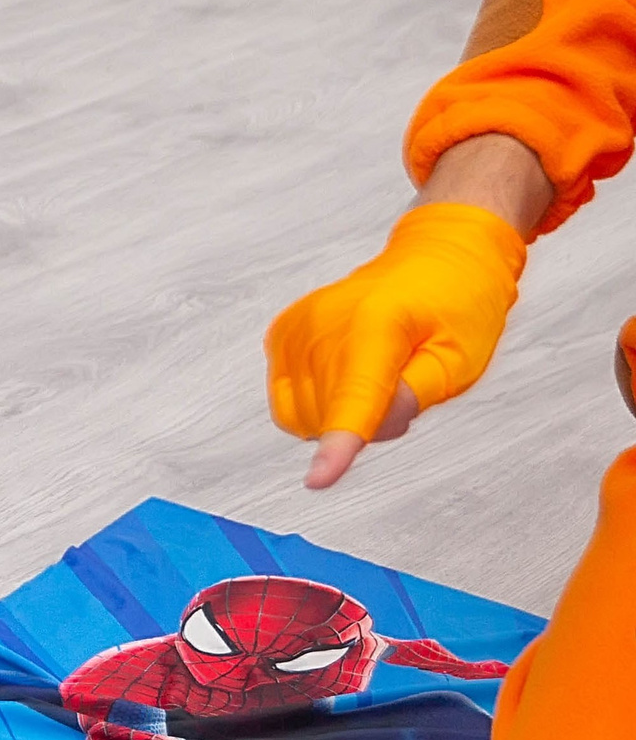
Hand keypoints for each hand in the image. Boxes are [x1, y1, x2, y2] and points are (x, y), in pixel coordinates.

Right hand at [266, 201, 525, 488]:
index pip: (353, 400)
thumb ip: (413, 395)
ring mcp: (295, 327)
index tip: (317, 482)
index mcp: (374, 324)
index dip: (339, 447)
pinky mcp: (281, 334)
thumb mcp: (459, 358)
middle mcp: (322, 322)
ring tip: (378, 379)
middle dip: (367, 424)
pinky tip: (349, 376)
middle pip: (327, 417)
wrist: (435, 257)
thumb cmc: (456, 305)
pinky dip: (319, 403)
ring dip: (340, 416)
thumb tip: (369, 426)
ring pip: (302, 417)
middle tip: (405, 388)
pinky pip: (287, 402)